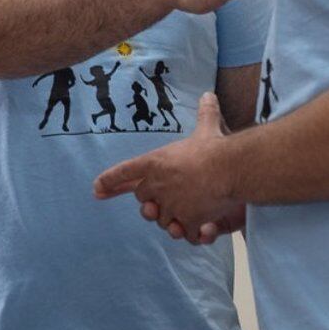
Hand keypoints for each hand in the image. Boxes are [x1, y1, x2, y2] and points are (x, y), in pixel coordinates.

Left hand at [93, 92, 242, 243]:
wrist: (232, 169)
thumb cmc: (216, 148)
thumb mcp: (207, 129)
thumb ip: (204, 114)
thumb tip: (208, 95)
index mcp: (156, 162)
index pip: (125, 172)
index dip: (110, 181)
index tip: (97, 189)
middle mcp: (157, 185)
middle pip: (143, 198)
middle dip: (152, 201)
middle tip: (166, 199)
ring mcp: (170, 205)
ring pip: (163, 220)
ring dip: (172, 219)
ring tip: (185, 214)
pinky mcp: (186, 221)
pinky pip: (186, 233)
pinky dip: (193, 232)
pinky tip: (202, 228)